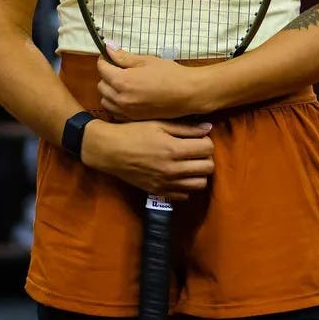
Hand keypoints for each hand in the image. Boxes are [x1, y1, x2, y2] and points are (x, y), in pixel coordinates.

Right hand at [82, 118, 213, 200]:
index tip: (197, 139)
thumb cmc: (133, 133)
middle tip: (194, 151)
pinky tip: (177, 175)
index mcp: (173, 149)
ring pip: (200, 184)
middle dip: (205, 157)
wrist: (109, 151)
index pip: (208, 149)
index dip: (205, 142)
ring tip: (188, 164)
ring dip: (198, 173)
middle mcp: (173, 169)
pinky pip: (185, 195)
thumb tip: (208, 129)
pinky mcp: (159, 192)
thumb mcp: (158, 124)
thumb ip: (185, 128)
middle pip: (208, 168)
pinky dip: (185, 185)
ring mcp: (167, 183)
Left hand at [96, 45, 206, 119]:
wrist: (188, 94)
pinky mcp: (133, 118)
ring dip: (109, 91)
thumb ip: (123, 56)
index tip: (110, 56)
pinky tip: (127, 97)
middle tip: (119, 69)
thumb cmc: (170, 74)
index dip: (105, 59)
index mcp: (122, 81)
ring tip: (123, 84)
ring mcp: (126, 111)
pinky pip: (115, 111)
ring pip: (105, 100)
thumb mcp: (146, 61)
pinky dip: (116, 104)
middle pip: (101, 85)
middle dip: (107, 75)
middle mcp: (121, 98)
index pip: (102, 68)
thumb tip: (108, 47)